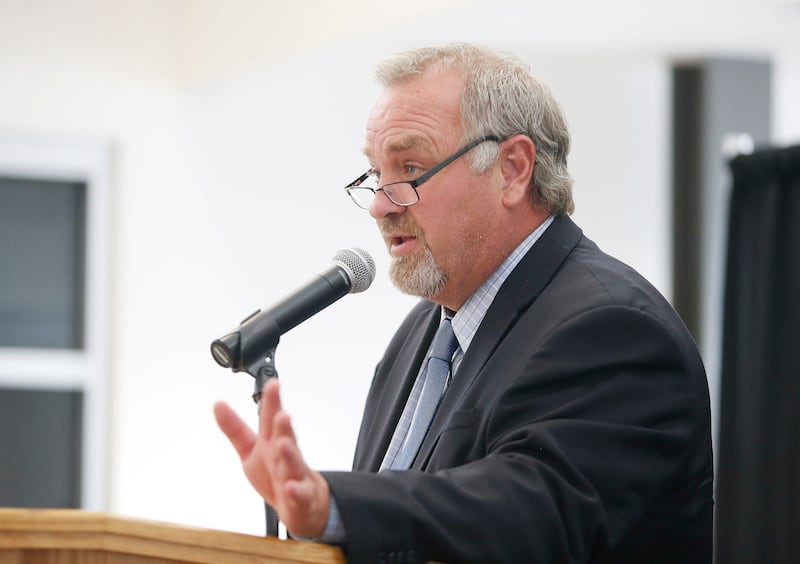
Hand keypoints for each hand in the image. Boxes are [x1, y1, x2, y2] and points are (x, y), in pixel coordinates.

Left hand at [214, 378, 330, 537]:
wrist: (302, 504)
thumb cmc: (275, 474)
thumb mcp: (250, 450)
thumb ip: (234, 429)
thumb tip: (218, 404)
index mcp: (272, 442)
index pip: (271, 418)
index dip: (272, 401)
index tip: (272, 384)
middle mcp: (285, 455)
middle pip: (286, 438)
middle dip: (283, 426)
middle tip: (282, 414)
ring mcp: (294, 475)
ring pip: (293, 463)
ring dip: (290, 454)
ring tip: (284, 443)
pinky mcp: (300, 497)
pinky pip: (299, 494)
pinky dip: (296, 491)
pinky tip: (290, 487)